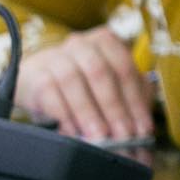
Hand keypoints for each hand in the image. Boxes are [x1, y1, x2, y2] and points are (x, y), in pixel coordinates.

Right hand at [15, 28, 154, 141]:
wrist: (41, 80)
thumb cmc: (85, 85)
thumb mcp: (112, 86)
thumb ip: (131, 101)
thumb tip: (142, 128)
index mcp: (105, 42)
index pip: (124, 68)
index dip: (135, 100)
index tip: (142, 129)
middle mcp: (80, 44)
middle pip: (100, 72)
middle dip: (114, 108)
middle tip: (122, 135)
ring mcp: (55, 57)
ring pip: (72, 81)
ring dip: (88, 112)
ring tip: (99, 137)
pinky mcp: (36, 75)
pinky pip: (49, 93)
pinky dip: (64, 114)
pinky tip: (74, 132)